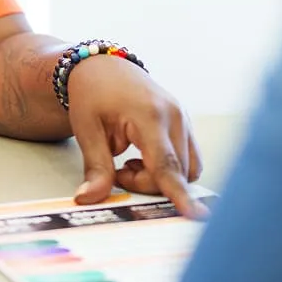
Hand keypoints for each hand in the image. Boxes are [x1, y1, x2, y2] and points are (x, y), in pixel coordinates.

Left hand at [66, 54, 204, 218]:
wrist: (101, 66)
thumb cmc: (92, 94)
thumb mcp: (86, 129)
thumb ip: (95, 167)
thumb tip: (89, 199)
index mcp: (149, 115)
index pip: (166, 164)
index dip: (178, 193)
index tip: (195, 215)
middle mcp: (174, 115)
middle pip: (176, 172)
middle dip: (148, 184)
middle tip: (119, 172)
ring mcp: (183, 117)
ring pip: (188, 168)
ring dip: (161, 177)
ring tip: (131, 164)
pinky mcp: (185, 122)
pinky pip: (188, 158)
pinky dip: (169, 167)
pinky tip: (144, 157)